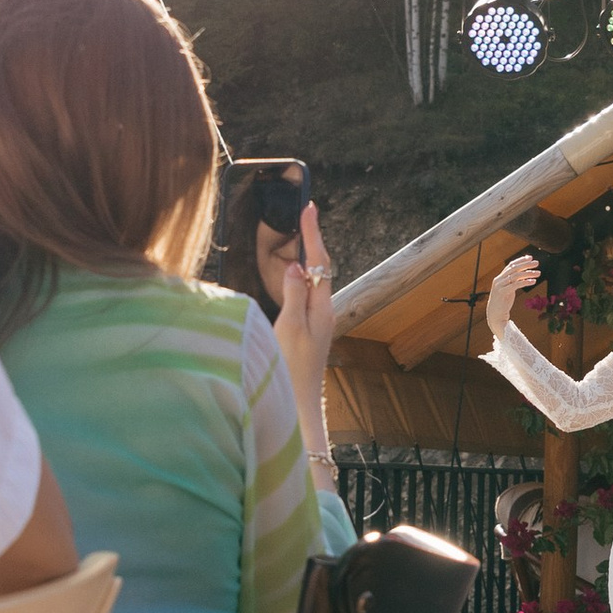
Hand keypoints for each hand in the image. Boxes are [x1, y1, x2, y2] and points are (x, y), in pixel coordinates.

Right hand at [272, 203, 337, 465]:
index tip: (309, 207)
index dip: (312, 234)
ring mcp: (315, 322)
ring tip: (300, 234)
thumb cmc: (290, 369)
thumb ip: (294, 295)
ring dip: (307, 256)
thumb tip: (298, 265)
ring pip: (312, 280)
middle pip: (319, 268)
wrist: (296, 405)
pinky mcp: (306, 331)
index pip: (318, 262)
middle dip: (311, 239)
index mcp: (320, 308)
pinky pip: (304, 294)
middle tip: (305, 214)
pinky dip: (299, 276)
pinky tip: (292, 275)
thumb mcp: (290, 329)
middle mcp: (322, 312)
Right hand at [486, 251, 540, 338]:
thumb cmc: (503, 302)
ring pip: (516, 275)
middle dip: (526, 264)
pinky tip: (533, 281)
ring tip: (538, 273)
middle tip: (537, 262)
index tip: (529, 257)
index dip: (520, 260)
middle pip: (514, 268)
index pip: (511, 265)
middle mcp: (499, 280)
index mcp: (500, 278)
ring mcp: (500, 286)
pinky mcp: (503, 292)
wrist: (495, 315)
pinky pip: (515, 285)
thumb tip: (524, 275)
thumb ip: (513, 282)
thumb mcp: (508, 289)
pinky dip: (525, 282)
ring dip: (528, 273)